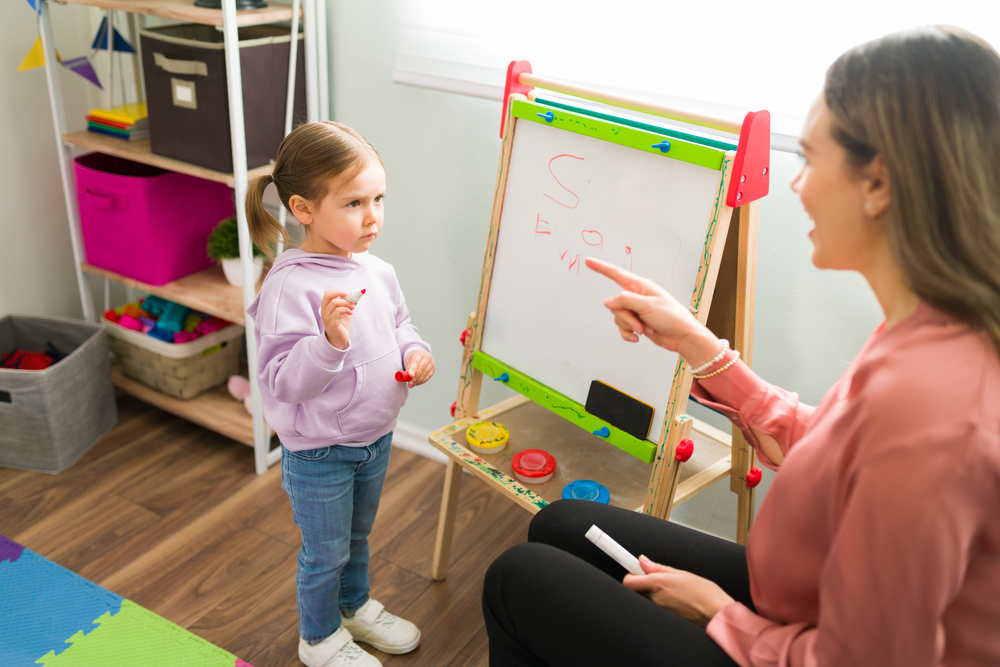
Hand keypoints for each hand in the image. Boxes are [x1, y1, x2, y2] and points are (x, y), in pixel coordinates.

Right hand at [320, 290, 354, 349]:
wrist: (339, 339)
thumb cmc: (341, 325)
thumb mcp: (345, 312)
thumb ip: (348, 304)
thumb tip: (355, 297)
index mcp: (326, 307)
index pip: (327, 294)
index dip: (336, 291)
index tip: (346, 293)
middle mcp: (324, 311)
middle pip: (328, 296)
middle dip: (339, 293)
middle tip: (349, 295)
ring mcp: (327, 317)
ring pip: (334, 303)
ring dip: (346, 303)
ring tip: (352, 307)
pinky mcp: (331, 322)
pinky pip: (338, 311)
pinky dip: (346, 309)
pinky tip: (350, 313)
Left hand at [404, 350, 433, 387]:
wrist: (420, 356)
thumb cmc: (413, 359)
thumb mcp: (409, 362)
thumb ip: (408, 370)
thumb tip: (407, 379)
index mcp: (419, 354)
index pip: (416, 362)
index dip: (413, 369)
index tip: (410, 376)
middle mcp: (427, 358)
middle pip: (421, 369)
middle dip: (415, 377)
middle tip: (410, 383)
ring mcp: (431, 363)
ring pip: (425, 374)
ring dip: (418, 381)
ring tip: (412, 384)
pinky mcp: (433, 369)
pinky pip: (428, 377)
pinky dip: (422, 381)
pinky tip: (417, 383)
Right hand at [585, 257, 720, 367]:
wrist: (683, 337)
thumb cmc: (672, 317)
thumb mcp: (647, 305)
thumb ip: (625, 301)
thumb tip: (607, 301)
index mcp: (641, 286)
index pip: (616, 274)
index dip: (601, 267)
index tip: (588, 261)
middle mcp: (637, 297)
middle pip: (615, 304)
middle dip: (626, 317)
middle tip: (640, 324)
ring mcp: (636, 311)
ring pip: (618, 317)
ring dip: (630, 326)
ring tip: (645, 330)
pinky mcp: (637, 323)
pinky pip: (623, 328)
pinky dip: (628, 334)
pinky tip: (638, 337)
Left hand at [623, 555, 733, 627]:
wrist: (716, 613)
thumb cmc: (705, 594)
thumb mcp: (682, 573)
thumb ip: (659, 567)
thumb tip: (644, 561)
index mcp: (658, 584)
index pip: (629, 580)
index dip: (629, 573)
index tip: (632, 568)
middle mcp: (655, 599)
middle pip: (636, 589)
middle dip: (643, 582)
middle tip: (657, 578)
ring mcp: (659, 611)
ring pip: (647, 598)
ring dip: (653, 593)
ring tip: (670, 590)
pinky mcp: (665, 619)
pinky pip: (656, 608)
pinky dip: (661, 602)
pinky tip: (675, 600)